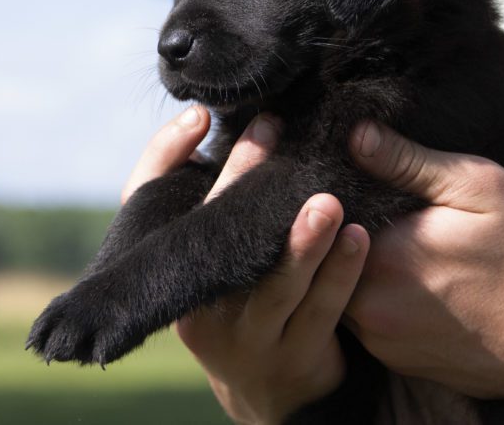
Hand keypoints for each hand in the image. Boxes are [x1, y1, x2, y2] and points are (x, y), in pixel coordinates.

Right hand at [123, 107, 369, 424]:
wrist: (266, 388)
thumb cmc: (236, 296)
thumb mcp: (209, 252)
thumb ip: (207, 197)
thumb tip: (203, 119)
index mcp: (168, 268)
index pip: (144, 203)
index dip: (165, 155)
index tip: (201, 115)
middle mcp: (195, 304)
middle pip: (212, 237)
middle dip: (241, 179)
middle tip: (269, 130)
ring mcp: (242, 336)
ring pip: (274, 283)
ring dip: (302, 241)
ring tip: (325, 202)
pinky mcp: (289, 357)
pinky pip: (319, 310)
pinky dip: (340, 272)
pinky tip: (358, 237)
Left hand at [345, 121, 503, 422]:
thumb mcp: (478, 187)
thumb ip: (407, 161)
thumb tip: (355, 135)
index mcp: (381, 260)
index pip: (324, 222)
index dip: (330, 199)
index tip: (345, 181)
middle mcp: (369, 309)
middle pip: (328, 261)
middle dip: (338, 234)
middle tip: (371, 211)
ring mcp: (382, 342)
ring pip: (343, 292)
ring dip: (357, 268)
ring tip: (393, 243)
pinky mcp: (399, 363)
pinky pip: (368, 322)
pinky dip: (378, 298)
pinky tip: (412, 280)